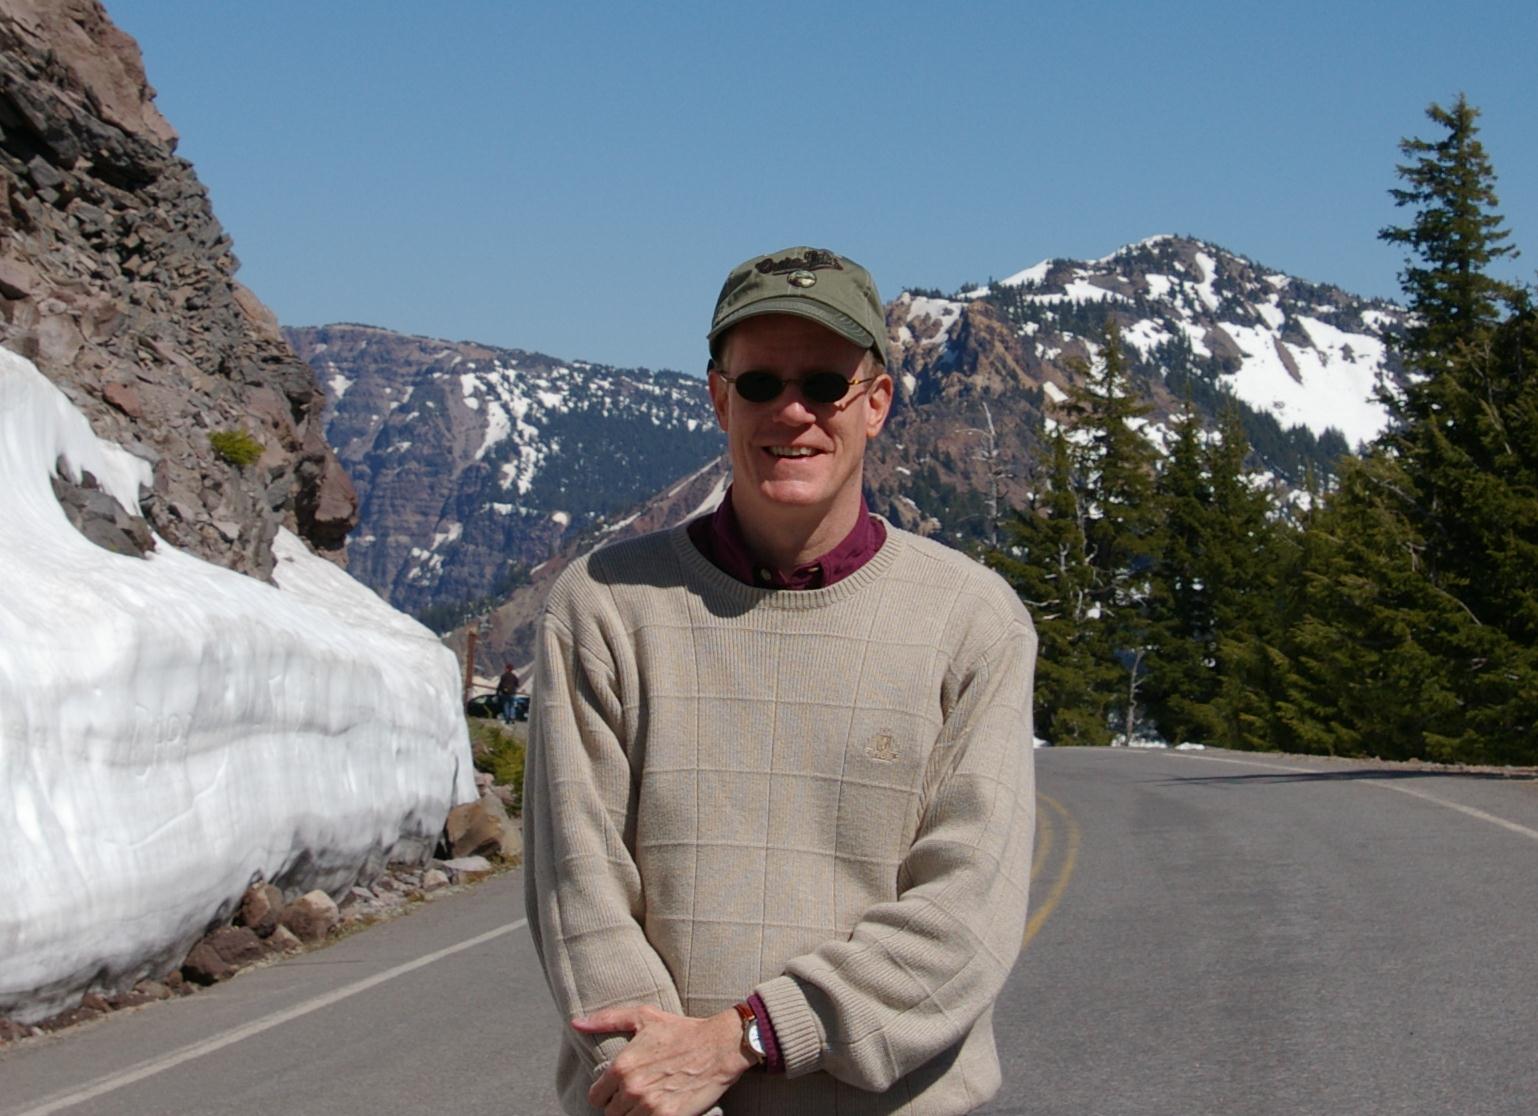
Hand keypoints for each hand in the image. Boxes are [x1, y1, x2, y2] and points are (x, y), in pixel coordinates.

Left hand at [573, 1003, 749, 1115]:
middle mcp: (632, 1087)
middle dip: (622, 1105)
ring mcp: (649, 1105)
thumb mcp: (643, 1017)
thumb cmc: (681, 1030)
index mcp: (622, 1065)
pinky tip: (662, 1108)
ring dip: (636, 1115)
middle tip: (641, 1094)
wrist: (719, 1046)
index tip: (621, 1089)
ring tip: (652, 1101)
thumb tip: (575, 1023)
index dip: (607, 1094)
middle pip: (611, 1113)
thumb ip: (606, 1020)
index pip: (596, 1097)